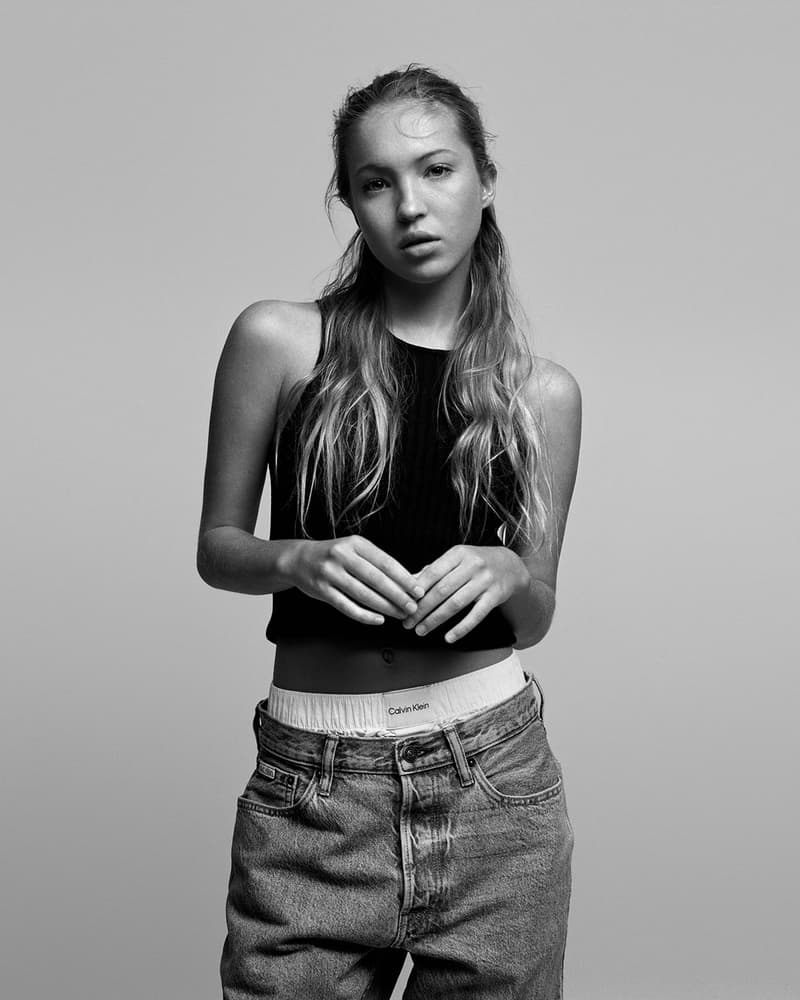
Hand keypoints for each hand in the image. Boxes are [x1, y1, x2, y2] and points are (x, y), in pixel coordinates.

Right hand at [288, 536, 425, 625]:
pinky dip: (365, 615)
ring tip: (399, 614)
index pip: (386, 562)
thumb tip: (407, 579)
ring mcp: (331, 574)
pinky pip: (347, 607)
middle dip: (398, 595)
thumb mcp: (354, 549)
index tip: (418, 590)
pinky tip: (378, 619)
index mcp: (356, 543)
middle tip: (412, 606)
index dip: (405, 578)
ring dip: (385, 607)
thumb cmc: (333, 556)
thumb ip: (376, 562)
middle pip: (377, 579)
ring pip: (364, 594)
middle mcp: (342, 556)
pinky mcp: (322, 590)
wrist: (298, 559)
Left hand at [402, 545, 529, 642]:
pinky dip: (461, 628)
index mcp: (458, 554)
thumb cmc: (476, 562)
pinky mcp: (495, 596)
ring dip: (436, 619)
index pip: (433, 572)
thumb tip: (408, 583)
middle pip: (442, 590)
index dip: (417, 589)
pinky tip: (449, 637)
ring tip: (421, 630)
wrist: (510, 565)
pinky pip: (476, 615)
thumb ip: (434, 570)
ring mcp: (485, 581)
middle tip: (407, 622)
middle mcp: (472, 566)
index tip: (404, 603)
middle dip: (422, 609)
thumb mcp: (456, 559)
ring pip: (456, 604)